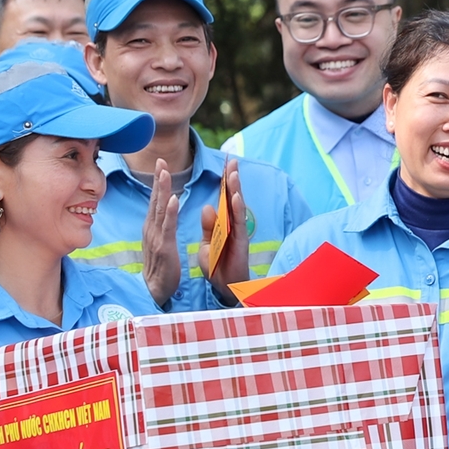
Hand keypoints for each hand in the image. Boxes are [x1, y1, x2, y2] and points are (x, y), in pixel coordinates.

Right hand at [141, 159, 180, 306]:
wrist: (154, 290)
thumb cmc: (160, 268)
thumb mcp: (159, 242)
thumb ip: (161, 226)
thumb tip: (162, 212)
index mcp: (152, 228)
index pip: (155, 201)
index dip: (158, 183)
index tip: (161, 165)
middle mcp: (151, 229)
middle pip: (155, 200)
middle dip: (158, 179)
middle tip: (160, 160)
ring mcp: (156, 237)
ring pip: (159, 209)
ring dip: (162, 189)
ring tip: (165, 172)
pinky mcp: (164, 247)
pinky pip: (167, 227)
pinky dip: (169, 212)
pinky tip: (173, 199)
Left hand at [202, 160, 249, 297]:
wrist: (223, 288)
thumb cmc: (217, 267)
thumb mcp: (209, 244)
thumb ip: (209, 226)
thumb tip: (208, 206)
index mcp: (222, 224)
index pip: (222, 199)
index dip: (222, 183)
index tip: (223, 165)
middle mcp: (232, 225)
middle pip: (232, 198)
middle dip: (232, 179)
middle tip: (232, 160)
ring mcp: (238, 233)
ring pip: (237, 207)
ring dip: (235, 189)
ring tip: (233, 172)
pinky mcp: (240, 242)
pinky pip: (238, 223)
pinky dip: (237, 209)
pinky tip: (235, 196)